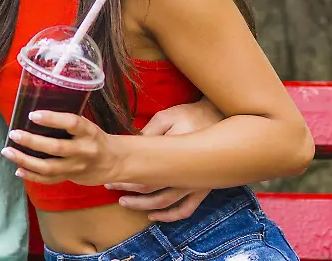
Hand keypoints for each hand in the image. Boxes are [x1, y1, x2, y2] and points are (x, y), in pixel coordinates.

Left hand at [0, 111, 120, 186]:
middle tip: (14, 134)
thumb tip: (34, 115)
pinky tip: (18, 169)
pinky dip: (32, 175)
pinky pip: (49, 179)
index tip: (32, 115)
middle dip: (32, 141)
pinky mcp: (71, 178)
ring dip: (25, 160)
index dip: (52, 119)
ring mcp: (77, 167)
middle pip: (56, 147)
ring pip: (49, 167)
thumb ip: (67, 123)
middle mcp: (84, 150)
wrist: (114, 162)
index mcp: (89, 132)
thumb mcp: (87, 126)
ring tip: (8, 152)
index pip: (72, 123)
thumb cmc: (94, 138)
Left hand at [106, 98, 222, 221]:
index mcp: (175, 153)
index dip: (125, 175)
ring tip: (125, 203)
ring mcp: (195, 183)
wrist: (221, 118)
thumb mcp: (166, 117)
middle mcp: (185, 172)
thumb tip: (132, 147)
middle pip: (152, 189)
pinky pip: (187, 208)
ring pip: (166, 202)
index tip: (111, 173)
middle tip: (110, 187)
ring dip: (144, 206)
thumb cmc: (191, 115)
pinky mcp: (202, 188)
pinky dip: (170, 215)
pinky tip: (155, 215)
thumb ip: (149, 132)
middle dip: (129, 190)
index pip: (145, 171)